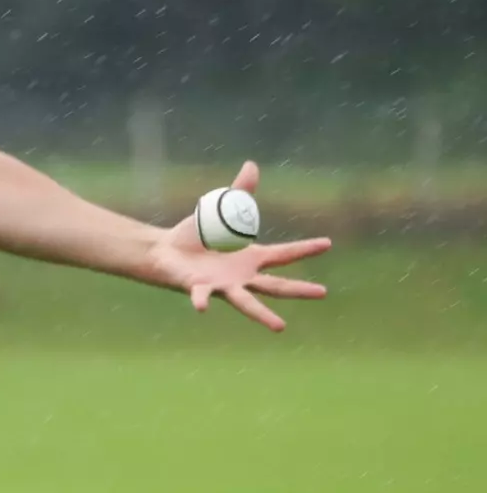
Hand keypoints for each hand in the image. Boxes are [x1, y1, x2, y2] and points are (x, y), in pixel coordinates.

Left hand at [146, 161, 330, 331]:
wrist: (165, 251)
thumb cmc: (197, 235)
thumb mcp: (221, 210)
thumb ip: (239, 192)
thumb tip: (252, 165)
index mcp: (251, 258)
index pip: (283, 254)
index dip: (305, 248)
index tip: (328, 243)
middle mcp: (241, 277)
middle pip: (275, 286)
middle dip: (299, 289)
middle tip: (323, 292)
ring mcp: (221, 285)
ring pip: (246, 302)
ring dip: (262, 314)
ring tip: (280, 327)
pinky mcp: (198, 288)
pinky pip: (201, 295)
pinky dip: (201, 300)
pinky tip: (202, 307)